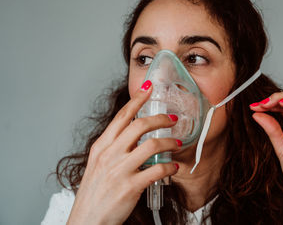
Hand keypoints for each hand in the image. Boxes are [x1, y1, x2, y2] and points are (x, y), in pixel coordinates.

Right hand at [67, 80, 180, 224]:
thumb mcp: (98, 164)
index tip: (149, 87)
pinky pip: (157, 170)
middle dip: (160, 119)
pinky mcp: (130, 187)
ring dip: (169, 143)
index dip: (138, 99)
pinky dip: (170, 167)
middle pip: (139, 125)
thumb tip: (135, 136)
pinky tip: (174, 167)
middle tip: (172, 120)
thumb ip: (114, 148)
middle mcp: (109, 154)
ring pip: (152, 145)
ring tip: (177, 144)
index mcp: (102, 146)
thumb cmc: (95, 192)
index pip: (122, 116)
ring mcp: (119, 170)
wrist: (87, 221)